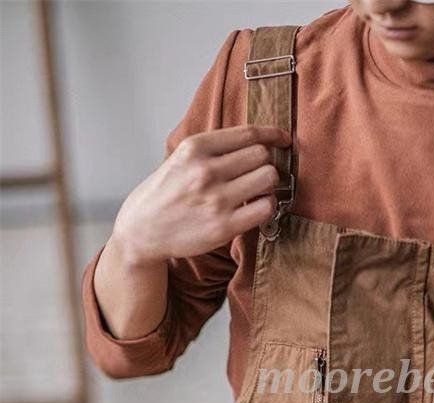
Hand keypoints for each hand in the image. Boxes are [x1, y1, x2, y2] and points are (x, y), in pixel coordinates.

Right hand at [111, 124, 290, 265]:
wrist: (142, 230)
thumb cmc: (164, 194)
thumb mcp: (180, 158)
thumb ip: (214, 149)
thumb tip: (256, 140)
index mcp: (195, 148)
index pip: (248, 133)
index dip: (273, 134)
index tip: (283, 139)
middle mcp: (206, 170)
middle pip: (262, 155)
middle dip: (267, 163)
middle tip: (260, 173)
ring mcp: (216, 199)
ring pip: (268, 178)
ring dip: (269, 184)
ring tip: (257, 191)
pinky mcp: (224, 226)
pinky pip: (266, 208)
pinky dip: (268, 206)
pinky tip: (256, 208)